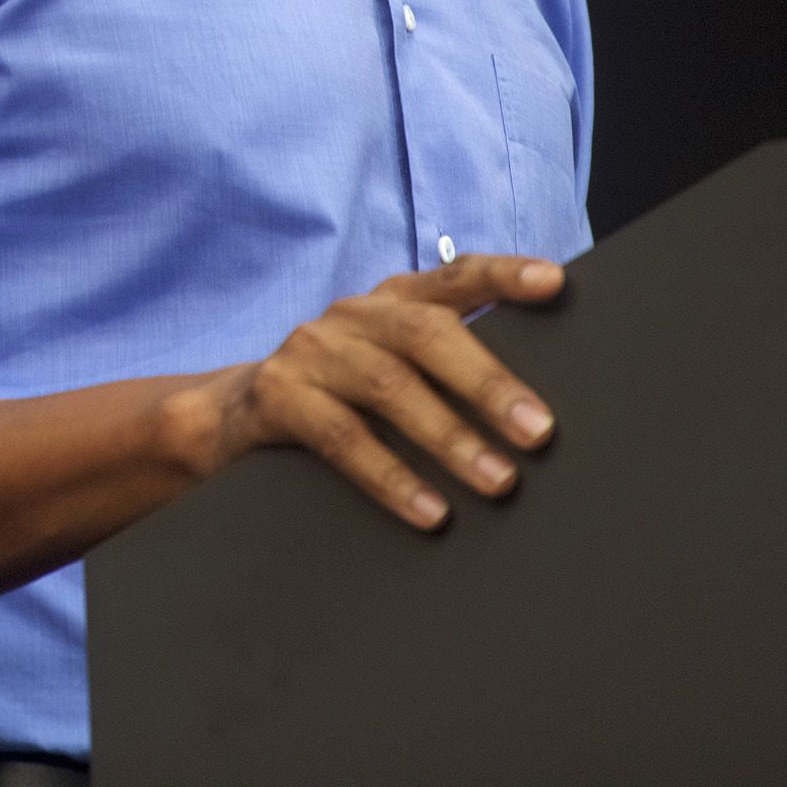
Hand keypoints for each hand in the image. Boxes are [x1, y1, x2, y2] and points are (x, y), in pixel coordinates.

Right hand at [191, 256, 564, 527]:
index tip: (554, 283)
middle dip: (487, 382)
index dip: (502, 276)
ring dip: (448, 437)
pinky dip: (389, 475)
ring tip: (498, 482)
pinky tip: (430, 510)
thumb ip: (447, 373)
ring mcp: (310, 351)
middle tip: (539, 432)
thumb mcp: (392, 369)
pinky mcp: (276, 395)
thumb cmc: (341, 398)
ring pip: (387, 386)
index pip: (454, 275)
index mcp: (392, 302)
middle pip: (424, 333)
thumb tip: (539, 419)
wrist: (232, 419)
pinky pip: (339, 436)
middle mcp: (352, 316)